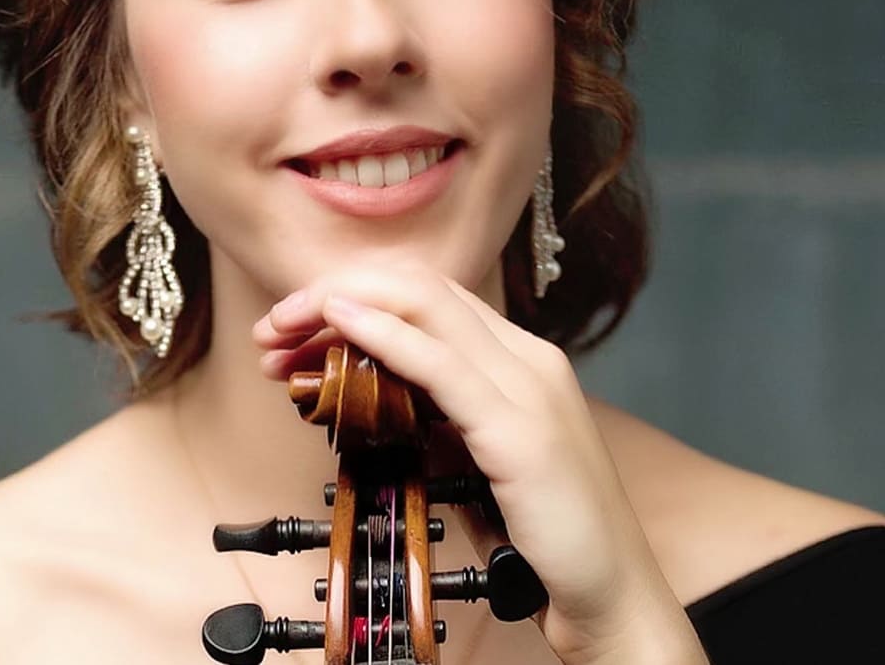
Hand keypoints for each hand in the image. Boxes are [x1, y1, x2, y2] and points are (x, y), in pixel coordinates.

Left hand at [251, 263, 706, 663]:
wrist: (612, 594)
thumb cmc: (547, 540)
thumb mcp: (480, 465)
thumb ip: (440, 424)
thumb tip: (378, 402)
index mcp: (521, 362)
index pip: (427, 299)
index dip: (354, 298)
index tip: (294, 330)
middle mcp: (529, 359)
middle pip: (419, 290)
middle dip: (334, 294)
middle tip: (272, 327)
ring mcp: (529, 387)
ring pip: (426, 308)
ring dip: (339, 308)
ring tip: (283, 332)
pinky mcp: (520, 429)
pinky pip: (441, 363)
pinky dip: (384, 335)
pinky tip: (340, 326)